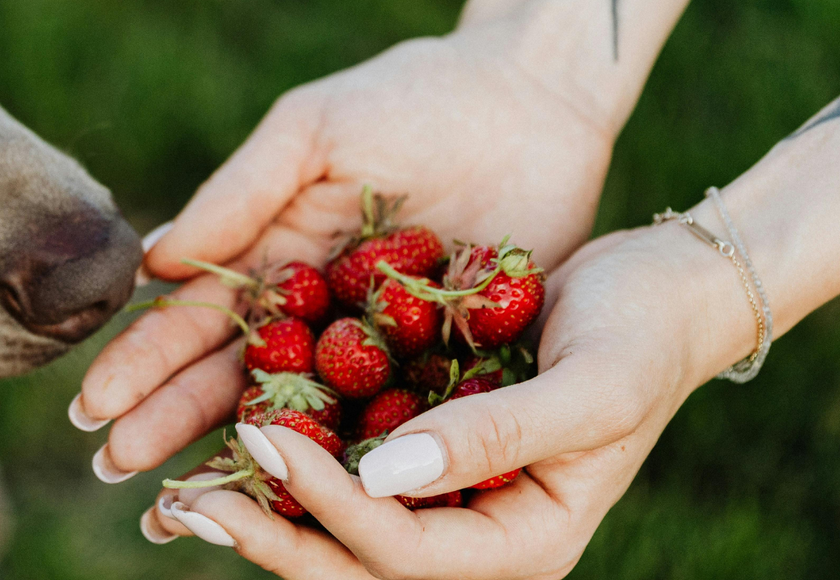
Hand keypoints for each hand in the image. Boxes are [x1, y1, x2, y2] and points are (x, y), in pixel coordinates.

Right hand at [74, 29, 615, 483]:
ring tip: (183, 510)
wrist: (536, 97)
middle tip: (114, 471)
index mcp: (272, 258)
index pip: (194, 321)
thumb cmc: (414, 97)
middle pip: (231, 382)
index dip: (142, 365)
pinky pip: (396, 425)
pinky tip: (312, 508)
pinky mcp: (449, 370)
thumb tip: (150, 262)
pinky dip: (355, 467)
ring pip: (302, 421)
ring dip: (244, 465)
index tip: (92, 409)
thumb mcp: (315, 131)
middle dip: (168, 425)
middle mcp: (315, 315)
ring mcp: (379, 350)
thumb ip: (239, 193)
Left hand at [152, 221, 756, 577]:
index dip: (324, 508)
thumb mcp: (591, 388)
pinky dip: (285, 454)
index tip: (259, 442)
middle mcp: (471, 532)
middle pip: (351, 562)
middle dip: (266, 538)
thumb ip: (494, 438)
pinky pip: (339, 464)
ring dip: (259, 508)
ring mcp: (440, 493)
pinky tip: (224, 428)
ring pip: (334, 524)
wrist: (662, 287)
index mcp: (520, 543)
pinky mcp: (415, 444)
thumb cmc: (643, 335)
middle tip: (181, 506)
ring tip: (176, 488)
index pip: (401, 553)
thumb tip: (382, 477)